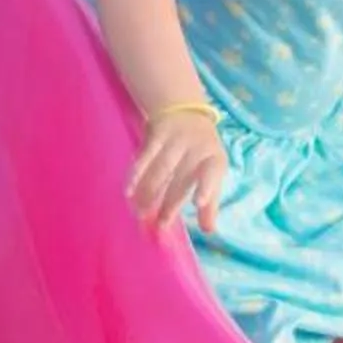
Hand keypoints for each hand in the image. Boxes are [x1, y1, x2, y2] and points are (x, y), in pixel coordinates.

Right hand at [129, 109, 227, 232]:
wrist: (185, 111)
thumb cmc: (200, 151)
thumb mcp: (212, 171)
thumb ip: (211, 202)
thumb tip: (209, 231)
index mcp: (214, 158)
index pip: (212, 173)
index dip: (207, 187)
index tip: (199, 203)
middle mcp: (196, 147)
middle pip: (182, 178)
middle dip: (170, 203)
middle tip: (160, 226)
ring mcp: (176, 139)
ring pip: (161, 170)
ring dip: (150, 192)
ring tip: (141, 213)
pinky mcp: (156, 134)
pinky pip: (145, 156)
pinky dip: (136, 174)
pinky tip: (129, 191)